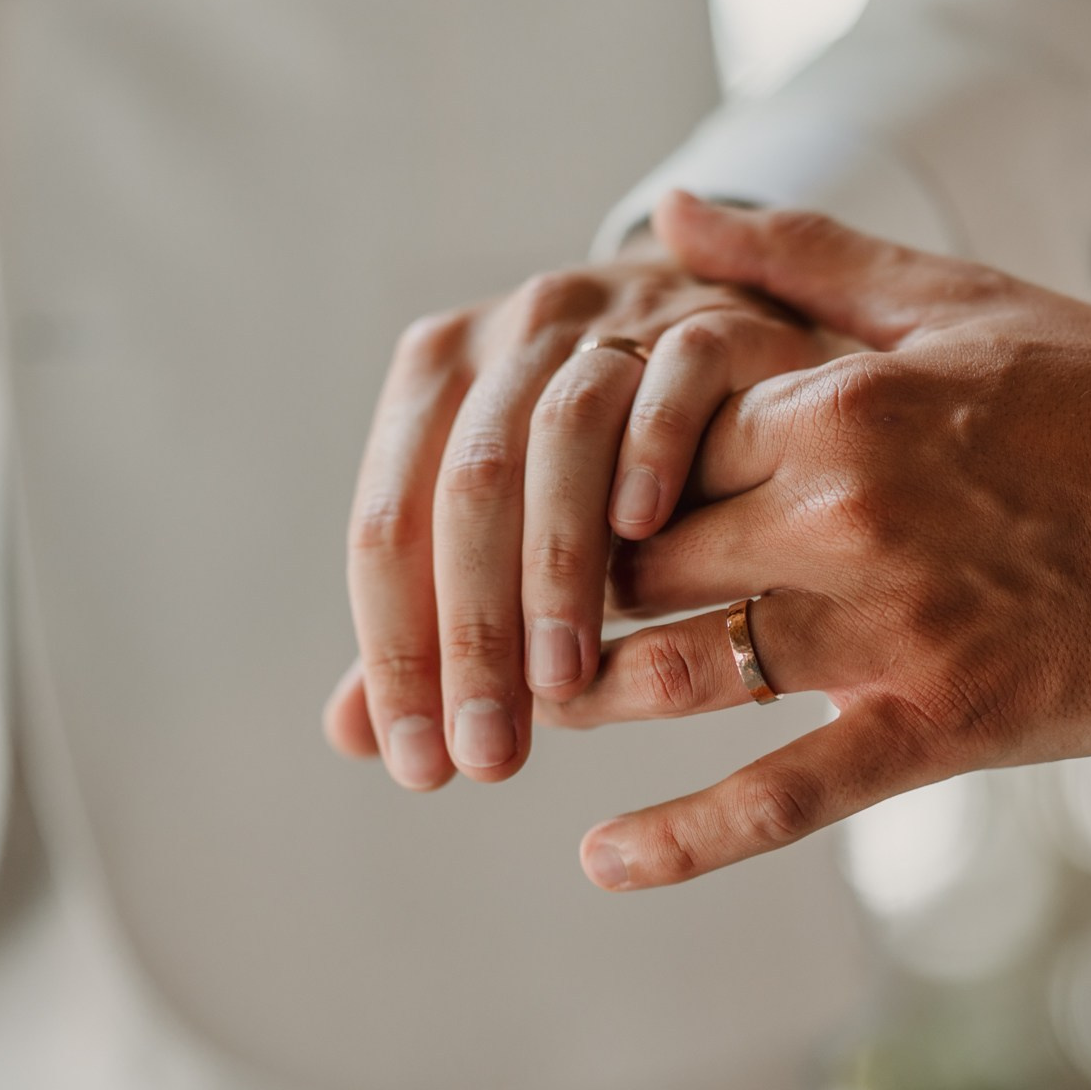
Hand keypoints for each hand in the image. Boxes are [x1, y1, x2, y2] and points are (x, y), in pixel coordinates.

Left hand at [326, 238, 831, 788]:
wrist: (728, 348)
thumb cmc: (605, 463)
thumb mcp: (513, 528)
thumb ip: (438, 617)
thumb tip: (361, 737)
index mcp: (436, 380)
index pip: (388, 527)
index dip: (397, 652)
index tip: (423, 767)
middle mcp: (510, 339)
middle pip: (468, 489)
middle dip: (472, 635)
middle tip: (489, 753)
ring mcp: (611, 322)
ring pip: (562, 435)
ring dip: (556, 568)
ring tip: (563, 682)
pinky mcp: (710, 322)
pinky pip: (674, 380)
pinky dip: (652, 452)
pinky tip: (642, 535)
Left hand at [548, 193, 1090, 890]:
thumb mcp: (953, 299)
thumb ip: (799, 255)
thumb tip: (672, 209)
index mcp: (835, 396)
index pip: (637, 444)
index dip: (554, 489)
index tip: (493, 518)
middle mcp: (843, 503)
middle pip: (632, 559)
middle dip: (534, 604)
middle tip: (456, 648)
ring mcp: (891, 619)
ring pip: (678, 666)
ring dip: (579, 698)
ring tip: (504, 726)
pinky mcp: (945, 720)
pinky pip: (788, 790)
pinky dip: (687, 833)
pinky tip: (601, 860)